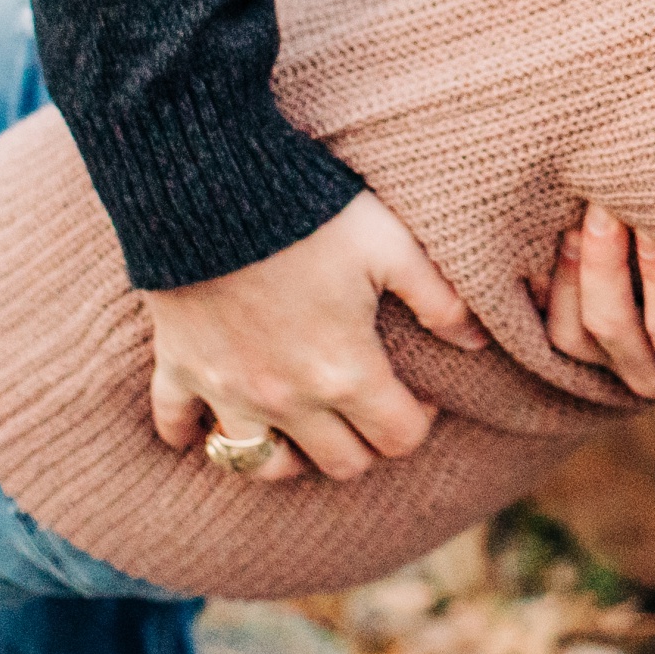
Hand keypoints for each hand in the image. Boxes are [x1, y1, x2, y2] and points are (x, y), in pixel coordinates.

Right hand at [146, 190, 488, 483]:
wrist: (211, 187)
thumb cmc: (311, 213)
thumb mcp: (392, 245)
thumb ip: (439, 298)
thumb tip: (477, 342)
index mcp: (346, 373)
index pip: (398, 439)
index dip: (418, 421)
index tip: (418, 394)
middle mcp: (288, 399)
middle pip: (338, 464)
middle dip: (363, 444)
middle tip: (366, 405)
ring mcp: (228, 390)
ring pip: (260, 466)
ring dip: (285, 455)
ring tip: (300, 424)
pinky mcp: (179, 368)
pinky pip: (176, 424)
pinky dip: (191, 430)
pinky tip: (206, 420)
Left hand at [535, 202, 654, 419]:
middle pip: (609, 328)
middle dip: (603, 264)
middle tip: (605, 203)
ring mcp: (622, 367)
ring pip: (572, 333)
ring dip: (571, 273)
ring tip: (578, 215)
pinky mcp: (602, 348)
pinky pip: (559, 326)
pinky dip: (552, 284)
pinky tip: (550, 231)